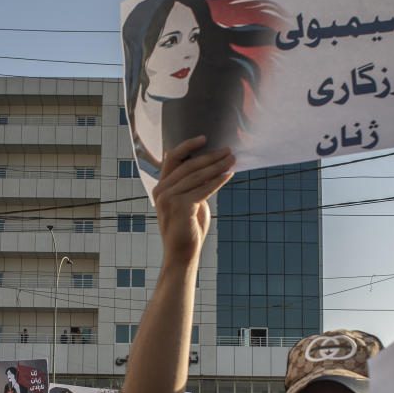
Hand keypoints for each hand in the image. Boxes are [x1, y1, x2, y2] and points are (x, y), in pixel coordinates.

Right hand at [152, 136, 233, 265]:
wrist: (181, 254)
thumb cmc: (188, 229)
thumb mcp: (189, 202)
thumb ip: (192, 186)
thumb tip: (209, 169)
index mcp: (161, 187)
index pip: (172, 159)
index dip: (188, 146)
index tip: (205, 138)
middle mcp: (161, 190)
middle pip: (188, 165)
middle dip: (210, 157)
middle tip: (228, 151)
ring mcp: (168, 198)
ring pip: (197, 176)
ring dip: (217, 166)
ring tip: (232, 160)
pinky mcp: (180, 207)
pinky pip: (203, 189)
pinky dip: (218, 180)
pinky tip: (229, 174)